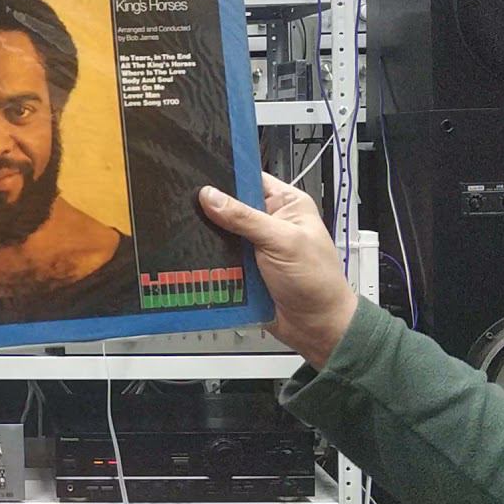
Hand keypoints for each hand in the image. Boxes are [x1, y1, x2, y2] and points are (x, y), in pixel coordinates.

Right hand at [198, 173, 357, 368]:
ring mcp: (253, 246)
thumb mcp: (282, 242)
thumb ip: (245, 217)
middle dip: (211, 209)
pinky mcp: (241, 267)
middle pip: (229, 205)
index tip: (199, 175)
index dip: (227, 175)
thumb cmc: (316, 281)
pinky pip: (217, 257)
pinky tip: (195, 257)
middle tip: (188, 206)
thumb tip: (210, 195)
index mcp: (286, 204)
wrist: (317, 328)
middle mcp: (268, 221)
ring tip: (187, 231)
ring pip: (219, 232)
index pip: (250, 178)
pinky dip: (208, 259)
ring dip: (209, 237)